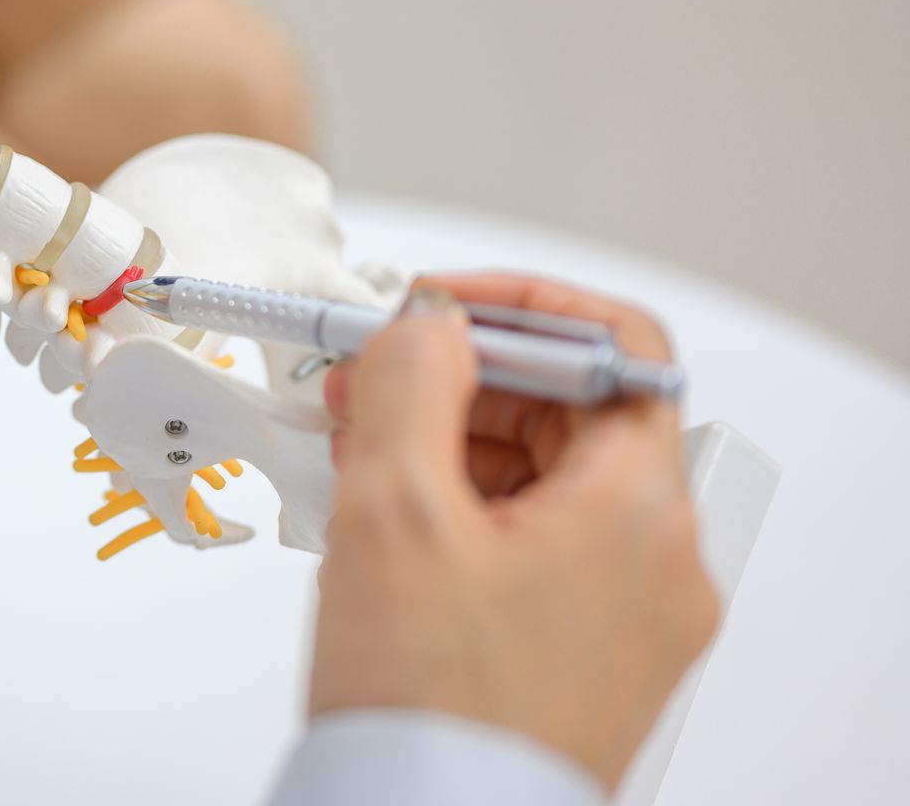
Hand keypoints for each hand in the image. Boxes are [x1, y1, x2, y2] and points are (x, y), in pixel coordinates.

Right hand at [309, 275, 720, 793]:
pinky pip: (532, 544)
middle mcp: (658, 560)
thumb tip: (428, 319)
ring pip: (545, 479)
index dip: (514, 309)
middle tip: (365, 383)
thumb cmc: (431, 707)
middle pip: (573, 412)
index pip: (614, 347)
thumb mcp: (396, 509)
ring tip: (356, 455)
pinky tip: (386, 522)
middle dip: (460, 381)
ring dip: (450, 445)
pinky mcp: (585, 653)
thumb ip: (411, 382)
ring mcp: (628, 614)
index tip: (428, 310)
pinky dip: (462, 512)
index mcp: (639, 510)